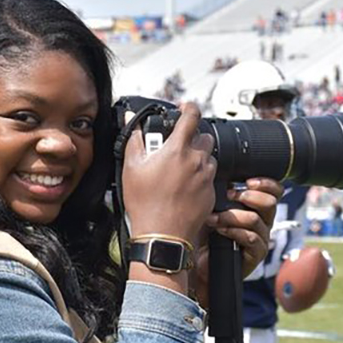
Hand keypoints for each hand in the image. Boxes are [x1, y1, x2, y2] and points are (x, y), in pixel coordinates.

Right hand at [122, 103, 216, 247]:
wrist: (163, 235)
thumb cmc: (146, 204)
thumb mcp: (131, 168)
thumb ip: (134, 139)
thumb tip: (131, 120)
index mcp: (178, 150)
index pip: (192, 116)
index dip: (188, 107)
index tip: (184, 108)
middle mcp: (197, 160)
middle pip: (204, 136)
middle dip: (193, 137)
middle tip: (177, 147)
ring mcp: (206, 177)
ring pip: (209, 157)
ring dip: (198, 158)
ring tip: (180, 169)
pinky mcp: (211, 193)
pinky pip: (210, 177)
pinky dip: (200, 177)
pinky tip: (184, 186)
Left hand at [190, 177, 283, 306]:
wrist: (196, 264)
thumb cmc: (204, 234)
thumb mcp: (213, 207)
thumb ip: (224, 191)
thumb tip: (222, 172)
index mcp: (258, 208)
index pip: (275, 191)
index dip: (266, 183)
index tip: (248, 181)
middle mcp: (263, 223)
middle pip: (271, 202)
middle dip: (248, 196)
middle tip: (229, 197)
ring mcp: (261, 239)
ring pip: (255, 219)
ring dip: (231, 215)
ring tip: (213, 218)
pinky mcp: (255, 255)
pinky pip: (250, 238)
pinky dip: (233, 231)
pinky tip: (219, 231)